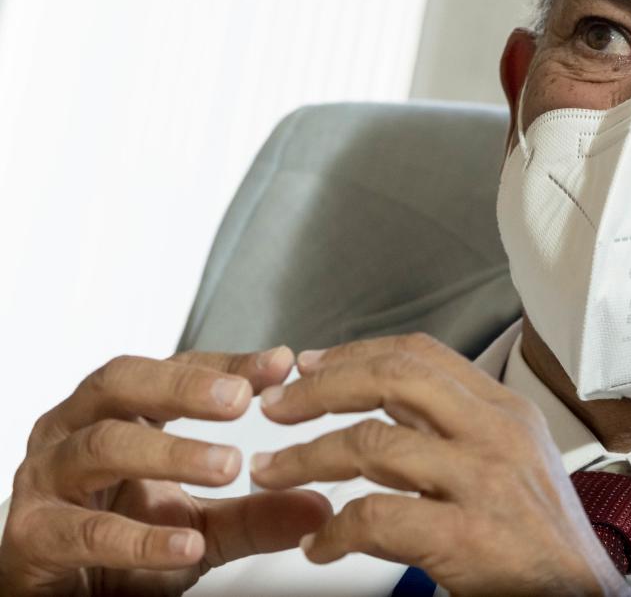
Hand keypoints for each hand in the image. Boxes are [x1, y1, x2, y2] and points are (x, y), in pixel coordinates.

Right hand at [0, 347, 332, 595]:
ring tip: (228, 464)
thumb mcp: (197, 523)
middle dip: (183, 386)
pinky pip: (83, 531)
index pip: (172, 369)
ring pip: (99, 446)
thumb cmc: (116, 538)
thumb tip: (319, 507)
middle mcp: (74, 431)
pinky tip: (188, 545)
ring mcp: (47, 480)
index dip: (225, 364)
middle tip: (242, 399)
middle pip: (121, 384)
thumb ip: (254, 513)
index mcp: (116, 413)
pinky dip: (139, 538)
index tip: (282, 363)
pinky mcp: (33, 536)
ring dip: (169, 454)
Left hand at [250, 332, 630, 596]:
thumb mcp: (512, 456)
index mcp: (503, 408)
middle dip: (321, 388)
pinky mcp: (467, 534)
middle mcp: (495, 431)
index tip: (312, 365)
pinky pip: (377, 517)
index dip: (356, 353)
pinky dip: (335, 532)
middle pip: (392, 379)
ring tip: (272, 472)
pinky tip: (320, 544)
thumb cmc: (542, 532)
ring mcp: (483, 480)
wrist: (582, 594)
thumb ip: (452, 427)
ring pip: (371, 443)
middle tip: (276, 407)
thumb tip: (379, 408)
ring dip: (306, 457)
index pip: (420, 355)